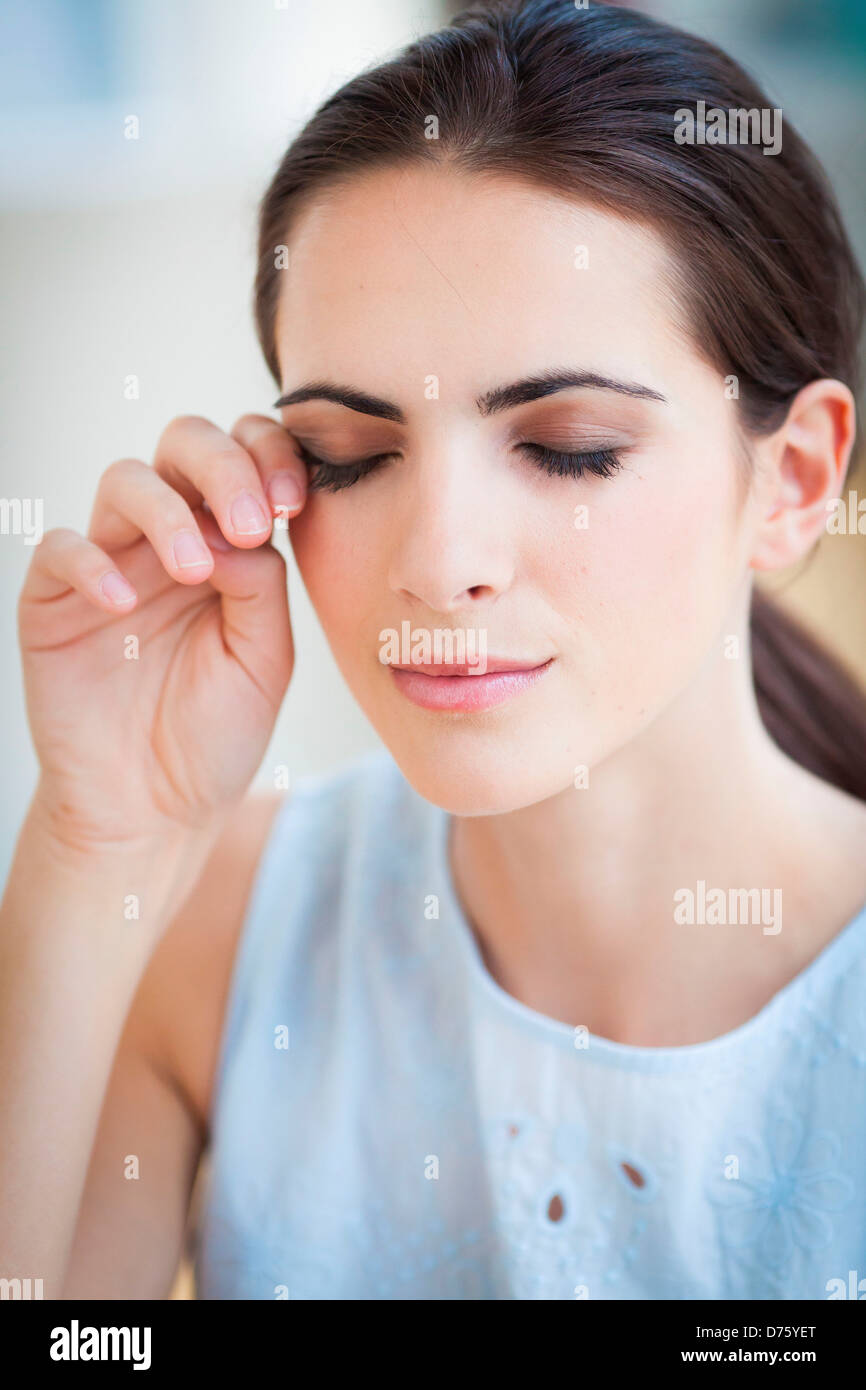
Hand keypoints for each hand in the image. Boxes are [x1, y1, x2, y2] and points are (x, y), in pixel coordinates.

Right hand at [18, 414, 306, 852]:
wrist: (154, 809)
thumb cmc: (215, 733)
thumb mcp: (264, 660)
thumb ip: (261, 586)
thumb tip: (238, 528)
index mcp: (230, 544)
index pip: (247, 459)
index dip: (271, 458)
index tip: (294, 502)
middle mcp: (169, 539)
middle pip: (185, 444)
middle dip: (224, 465)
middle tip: (251, 522)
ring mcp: (111, 563)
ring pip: (125, 480)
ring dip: (167, 512)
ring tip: (196, 572)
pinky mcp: (54, 600)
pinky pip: (61, 549)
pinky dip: (92, 563)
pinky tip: (125, 606)